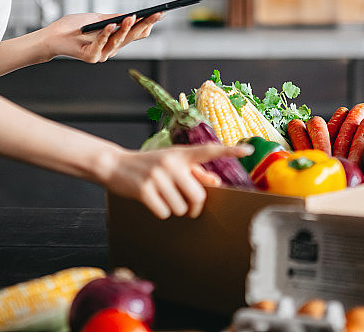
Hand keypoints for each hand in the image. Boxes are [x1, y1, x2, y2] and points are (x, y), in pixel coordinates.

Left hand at [44, 12, 162, 62]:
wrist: (53, 37)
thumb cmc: (74, 27)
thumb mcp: (97, 18)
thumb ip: (113, 18)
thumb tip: (133, 15)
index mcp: (115, 40)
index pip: (136, 33)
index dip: (148, 23)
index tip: (159, 13)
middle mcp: (111, 49)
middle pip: (132, 37)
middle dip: (145, 24)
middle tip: (156, 14)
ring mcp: (102, 54)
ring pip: (118, 41)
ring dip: (125, 28)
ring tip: (132, 17)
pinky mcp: (91, 57)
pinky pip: (101, 45)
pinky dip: (106, 34)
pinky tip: (110, 24)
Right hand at [104, 143, 250, 218]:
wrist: (116, 165)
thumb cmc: (150, 165)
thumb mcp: (172, 163)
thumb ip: (194, 171)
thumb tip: (215, 182)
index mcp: (181, 153)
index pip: (209, 151)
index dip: (229, 150)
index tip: (247, 150)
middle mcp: (171, 162)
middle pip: (198, 195)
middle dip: (193, 206)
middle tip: (187, 205)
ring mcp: (157, 176)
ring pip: (181, 207)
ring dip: (175, 209)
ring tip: (164, 196)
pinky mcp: (144, 190)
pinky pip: (165, 212)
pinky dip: (161, 211)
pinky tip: (153, 201)